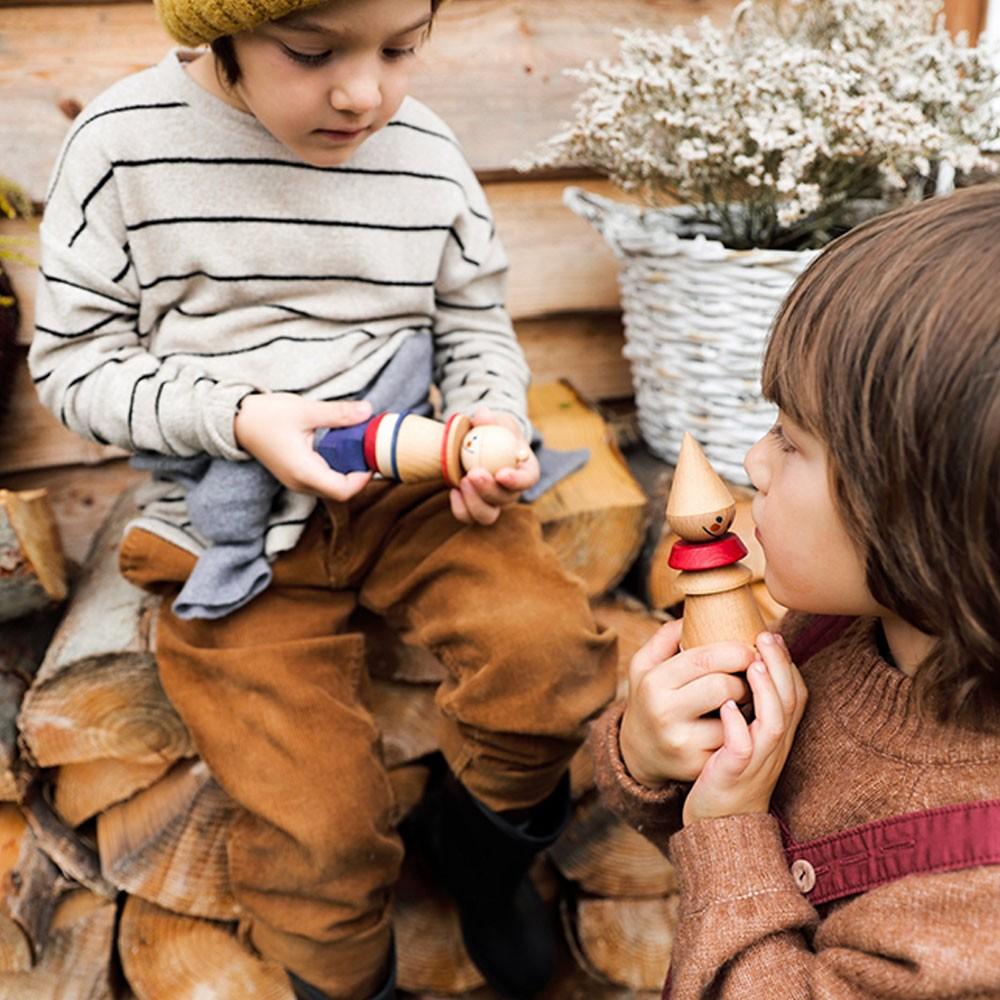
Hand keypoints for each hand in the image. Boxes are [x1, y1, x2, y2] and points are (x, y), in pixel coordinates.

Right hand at [234, 393, 373, 501]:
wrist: (237, 420)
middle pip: (341, 491)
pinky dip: (337, 467)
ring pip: (333, 486)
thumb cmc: (266, 415)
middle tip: (368, 448)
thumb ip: (338, 414)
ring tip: (357, 445)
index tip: (371, 456)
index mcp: (303, 472)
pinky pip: (324, 479)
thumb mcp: (305, 410)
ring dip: (349, 470)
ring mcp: (298, 482)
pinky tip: (342, 447)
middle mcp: (301, 483)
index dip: (363, 478)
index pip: (343, 490)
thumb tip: (368, 411)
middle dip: (359, 472)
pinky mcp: (297, 476)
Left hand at [449, 408, 539, 525]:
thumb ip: (490, 419)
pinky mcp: (476, 507)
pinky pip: (468, 516)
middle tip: (474, 474)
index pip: (527, 480)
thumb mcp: (497, 421)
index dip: (516, 481)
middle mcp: (513, 492)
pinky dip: (459, 508)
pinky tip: (452, 491)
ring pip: (487, 515)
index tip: (501, 473)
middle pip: (505, 500)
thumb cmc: (496, 432)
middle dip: (489, 490)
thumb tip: (481, 416)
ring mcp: (494, 503)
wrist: (482, 445)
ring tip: (462, 481)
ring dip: (474, 503)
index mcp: (526, 471)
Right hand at [619, 619, 754, 787]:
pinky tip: (739, 722)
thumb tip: (698, 610)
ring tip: (744, 697)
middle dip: (745, 678)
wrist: (637, 753)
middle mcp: (664, 712)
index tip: (749, 649)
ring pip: (734, 717)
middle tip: (749, 675)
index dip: (736, 651)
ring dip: (748, 705)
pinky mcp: (697, 766)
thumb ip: (667, 636)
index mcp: (653, 681)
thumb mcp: (645, 665)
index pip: (704, 658)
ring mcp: (681, 742)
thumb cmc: (650, 698)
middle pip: (723, 687)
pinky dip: (742, 729)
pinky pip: (735, 742)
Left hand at [682, 631, 807, 824]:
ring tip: (751, 663)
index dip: (787, 665)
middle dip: (780, 666)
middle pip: (790, 701)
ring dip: (766, 691)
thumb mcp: (748, 740)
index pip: (796, 695)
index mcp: (777, 736)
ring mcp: (757, 761)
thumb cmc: (728, 775)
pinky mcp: (734, 774)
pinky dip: (737, 726)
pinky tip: (726, 707)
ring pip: (774, 722)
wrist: (720, 826)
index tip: (772, 636)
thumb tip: (744, 672)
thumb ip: (752, 711)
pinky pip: (741, 748)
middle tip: (766, 635)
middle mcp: (773, 747)